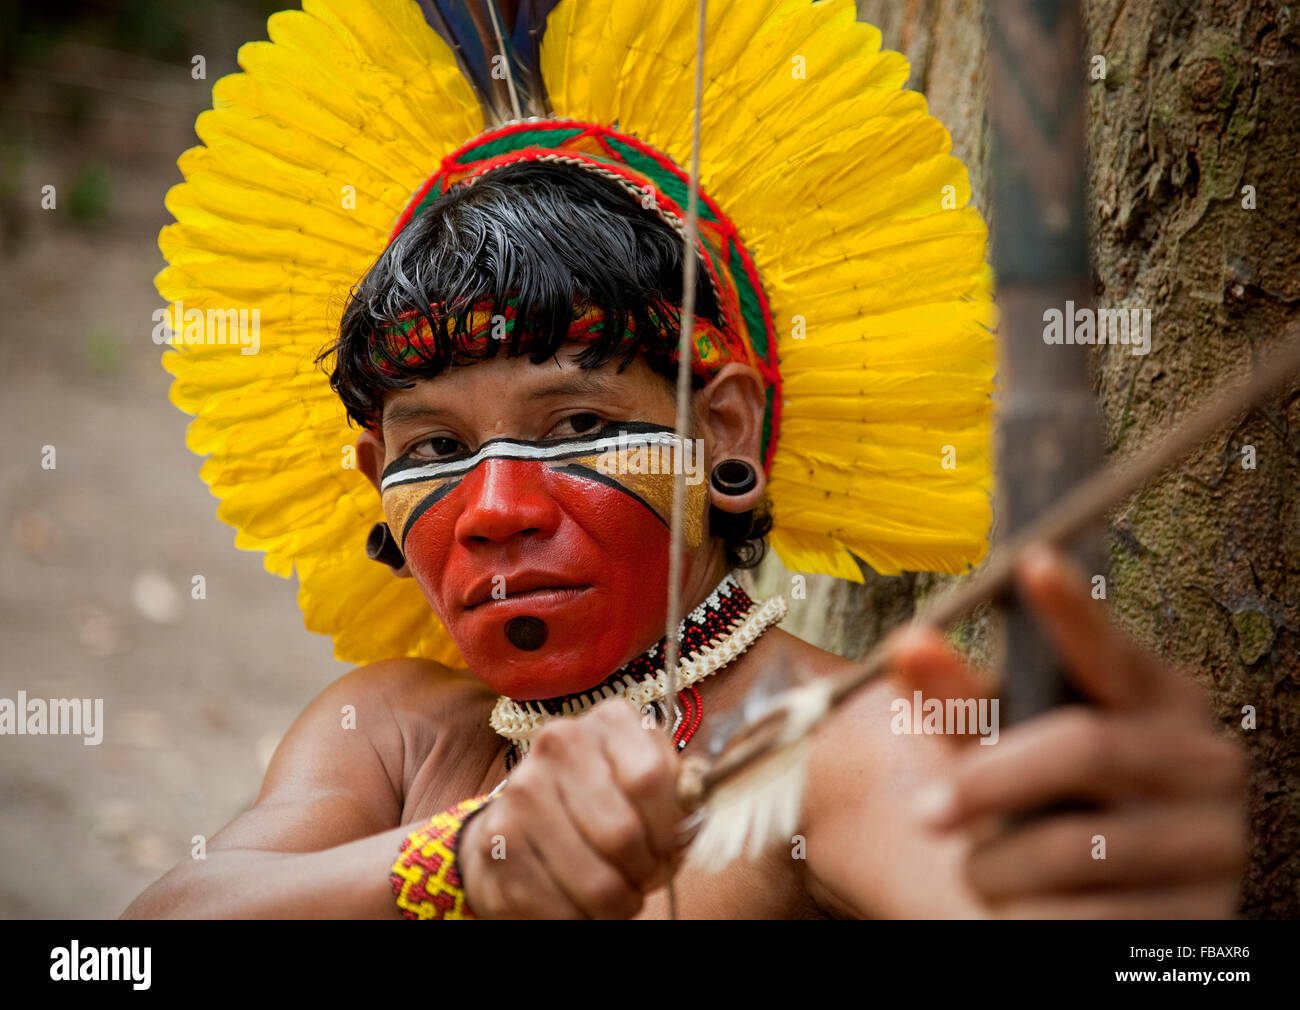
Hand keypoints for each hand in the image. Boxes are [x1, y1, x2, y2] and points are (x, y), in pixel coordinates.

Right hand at [458, 697, 686, 918]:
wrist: (524, 829)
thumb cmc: (603, 807)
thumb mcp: (647, 785)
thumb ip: (679, 789)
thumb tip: (700, 797)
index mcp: (609, 720)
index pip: (652, 779)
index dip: (670, 830)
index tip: (670, 848)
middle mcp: (558, 743)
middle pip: (623, 834)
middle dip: (644, 872)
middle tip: (644, 877)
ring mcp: (522, 792)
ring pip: (596, 882)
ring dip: (617, 903)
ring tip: (617, 894)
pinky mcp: (498, 843)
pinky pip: (562, 908)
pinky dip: (582, 918)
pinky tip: (580, 902)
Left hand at [891, 543, 1247, 917]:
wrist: (1107, 904)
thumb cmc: (1044, 798)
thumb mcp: (1005, 744)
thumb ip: (959, 700)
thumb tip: (910, 643)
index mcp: (1156, 696)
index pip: (1109, 648)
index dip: (1072, 610)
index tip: (1034, 563)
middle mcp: (1203, 756)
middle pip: (1084, 747)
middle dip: (990, 781)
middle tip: (923, 811)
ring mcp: (1216, 838)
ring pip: (1082, 844)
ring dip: (1003, 865)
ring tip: (975, 873)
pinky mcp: (1206, 914)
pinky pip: (1097, 918)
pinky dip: (1035, 918)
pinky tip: (1020, 913)